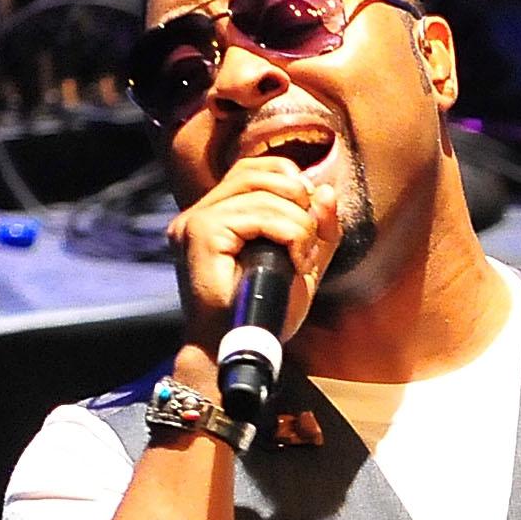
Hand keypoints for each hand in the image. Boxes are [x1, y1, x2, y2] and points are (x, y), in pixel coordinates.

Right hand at [163, 154, 340, 350]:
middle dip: (299, 201)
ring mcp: (196, 220)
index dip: (293, 183)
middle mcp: (200, 210)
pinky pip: (258, 216)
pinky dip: (290, 235)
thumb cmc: (266, 314)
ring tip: (301, 260)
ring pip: (265, 194)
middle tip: (307, 243)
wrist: (240, 351)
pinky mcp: (201, 233)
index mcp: (219, 213)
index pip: (257, 168)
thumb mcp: (303, 264)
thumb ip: (318, 228)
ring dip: (299, 226)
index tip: (308, 224)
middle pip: (262, 172)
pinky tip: (293, 262)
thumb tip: (324, 189)